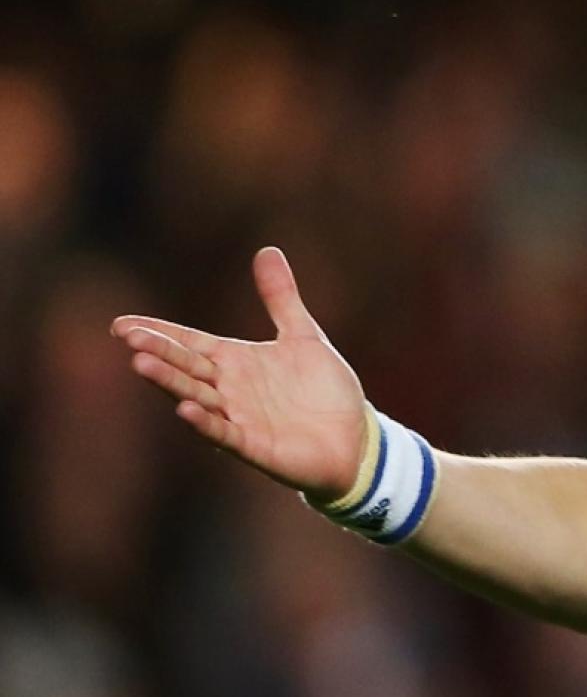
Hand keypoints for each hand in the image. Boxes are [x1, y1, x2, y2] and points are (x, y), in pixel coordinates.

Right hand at [111, 246, 370, 497]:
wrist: (354, 436)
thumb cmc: (323, 389)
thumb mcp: (303, 335)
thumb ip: (281, 298)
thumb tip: (267, 250)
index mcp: (236, 361)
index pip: (190, 343)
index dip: (159, 333)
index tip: (122, 324)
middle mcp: (230, 389)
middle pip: (187, 367)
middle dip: (159, 352)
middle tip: (129, 336)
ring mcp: (239, 418)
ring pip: (197, 397)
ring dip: (171, 382)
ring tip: (142, 364)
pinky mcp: (255, 446)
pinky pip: (225, 434)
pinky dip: (205, 423)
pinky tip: (185, 409)